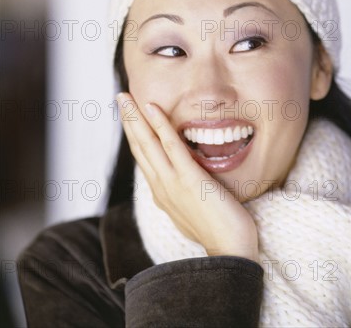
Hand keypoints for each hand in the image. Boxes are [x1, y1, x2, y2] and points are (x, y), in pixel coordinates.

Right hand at [117, 92, 258, 262]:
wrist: (230, 253)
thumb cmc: (218, 232)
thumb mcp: (191, 210)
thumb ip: (182, 194)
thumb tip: (182, 183)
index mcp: (162, 192)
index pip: (144, 157)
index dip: (135, 134)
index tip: (130, 116)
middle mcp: (160, 186)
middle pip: (139, 146)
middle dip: (128, 120)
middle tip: (120, 98)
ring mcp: (171, 183)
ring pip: (147, 143)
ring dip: (135, 117)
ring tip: (126, 97)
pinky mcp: (188, 179)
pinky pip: (171, 146)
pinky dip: (159, 124)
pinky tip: (151, 107)